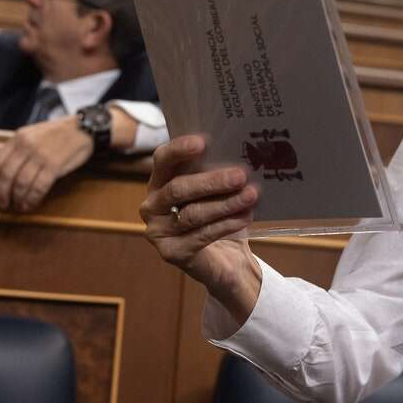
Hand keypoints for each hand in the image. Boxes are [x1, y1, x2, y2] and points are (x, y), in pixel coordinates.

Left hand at [0, 115, 91, 210]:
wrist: (85, 128)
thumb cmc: (58, 132)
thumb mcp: (32, 133)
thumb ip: (11, 144)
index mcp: (19, 137)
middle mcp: (27, 146)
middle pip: (7, 174)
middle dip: (2, 193)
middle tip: (2, 204)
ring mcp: (41, 155)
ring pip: (22, 183)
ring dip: (18, 198)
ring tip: (18, 206)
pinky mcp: (55, 165)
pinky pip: (39, 186)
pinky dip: (32, 198)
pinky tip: (31, 203)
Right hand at [141, 135, 261, 323]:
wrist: (225, 260)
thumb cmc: (219, 216)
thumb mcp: (217, 192)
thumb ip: (219, 173)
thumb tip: (245, 154)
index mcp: (160, 182)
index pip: (163, 160)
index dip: (179, 149)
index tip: (202, 142)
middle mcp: (152, 205)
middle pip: (178, 189)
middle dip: (211, 181)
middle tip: (240, 175)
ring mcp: (158, 231)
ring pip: (192, 214)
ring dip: (225, 204)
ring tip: (251, 196)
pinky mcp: (171, 253)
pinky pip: (201, 236)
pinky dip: (226, 225)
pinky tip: (245, 217)